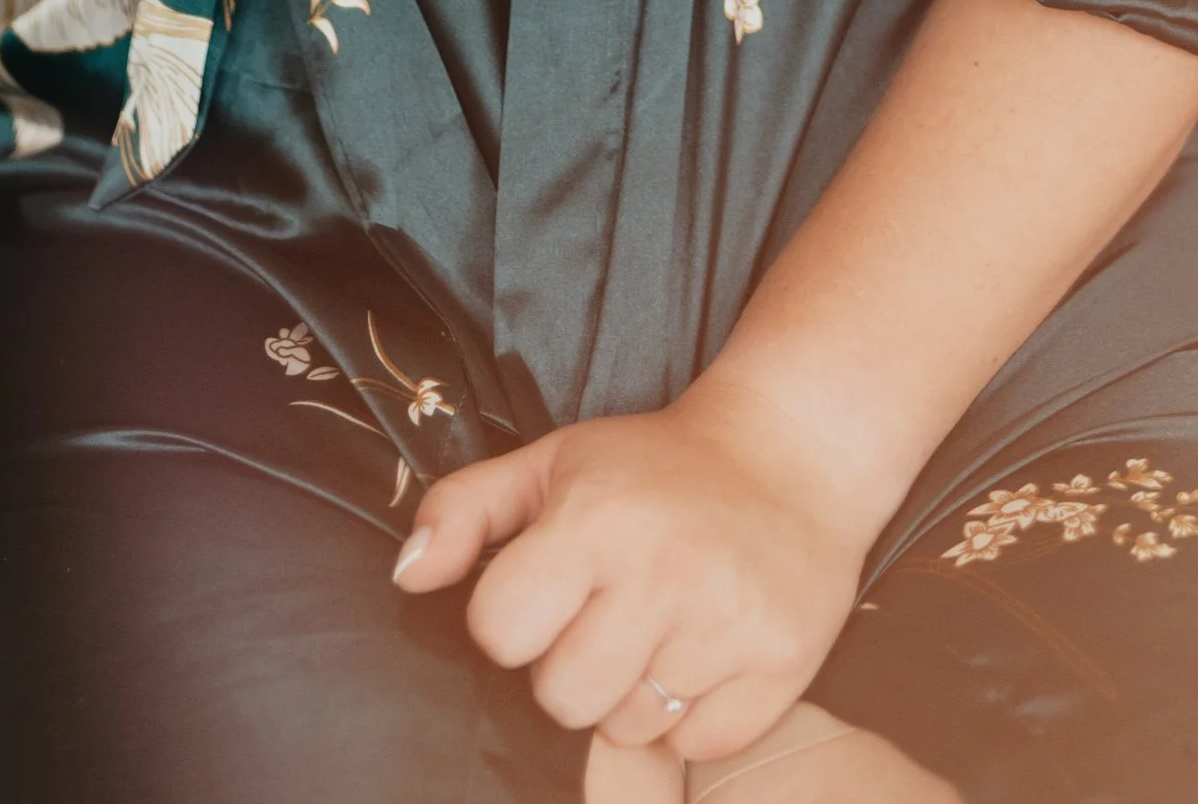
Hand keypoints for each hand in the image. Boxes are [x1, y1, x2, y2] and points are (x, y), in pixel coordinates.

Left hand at [394, 384, 871, 766]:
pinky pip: (698, 744)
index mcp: (595, 516)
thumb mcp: (552, 462)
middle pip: (561, 698)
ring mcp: (727, 623)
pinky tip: (707, 647)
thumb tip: (405, 575)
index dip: (513, 615)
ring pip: (627, 729)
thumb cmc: (653, 467)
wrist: (791, 454)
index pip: (499, 632)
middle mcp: (663, 571)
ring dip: (633, 692)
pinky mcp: (782, 664)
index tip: (550, 584)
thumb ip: (464, 510)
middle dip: (571, 664)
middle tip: (610, 610)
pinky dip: (695, 711)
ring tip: (662, 624)